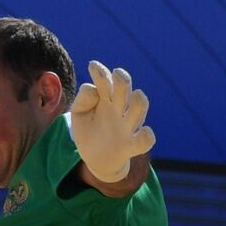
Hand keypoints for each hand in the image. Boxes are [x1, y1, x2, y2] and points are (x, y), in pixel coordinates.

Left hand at [69, 60, 155, 183]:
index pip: (107, 81)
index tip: (92, 66)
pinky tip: (142, 132)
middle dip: (122, 79)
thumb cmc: (88, 132)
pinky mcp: (131, 145)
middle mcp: (119, 109)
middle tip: (115, 77)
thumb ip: (83, 99)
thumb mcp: (79, 114)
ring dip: (136, 100)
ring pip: (139, 105)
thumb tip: (95, 89)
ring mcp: (127, 126)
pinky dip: (147, 136)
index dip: (102, 73)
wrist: (96, 159)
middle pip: (126, 87)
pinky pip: (146, 140)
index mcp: (106, 99)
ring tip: (123, 105)